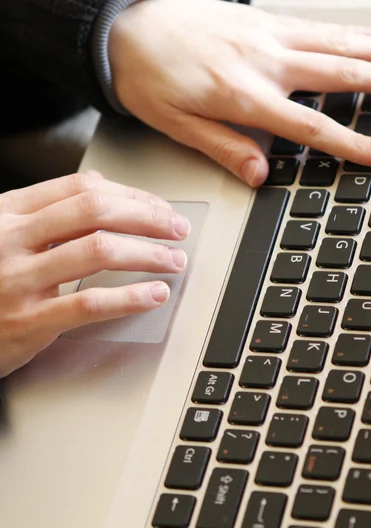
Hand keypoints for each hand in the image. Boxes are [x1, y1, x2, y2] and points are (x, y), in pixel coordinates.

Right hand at [0, 171, 189, 377]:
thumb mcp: (2, 233)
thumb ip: (46, 212)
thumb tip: (105, 189)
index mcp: (7, 212)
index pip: (81, 188)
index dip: (131, 194)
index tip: (160, 207)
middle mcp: (11, 239)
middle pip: (96, 211)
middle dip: (148, 217)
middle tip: (177, 229)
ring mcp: (18, 280)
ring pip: (99, 251)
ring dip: (150, 253)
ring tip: (175, 260)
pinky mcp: (28, 321)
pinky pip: (90, 303)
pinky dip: (132, 297)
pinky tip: (155, 294)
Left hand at [109, 0, 370, 186]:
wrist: (123, 27)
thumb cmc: (148, 78)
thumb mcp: (178, 126)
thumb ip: (225, 148)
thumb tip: (262, 174)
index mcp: (246, 95)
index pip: (313, 125)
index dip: (353, 143)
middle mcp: (266, 60)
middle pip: (344, 73)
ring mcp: (268, 34)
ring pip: (339, 42)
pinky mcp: (262, 18)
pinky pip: (317, 24)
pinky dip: (351, 31)